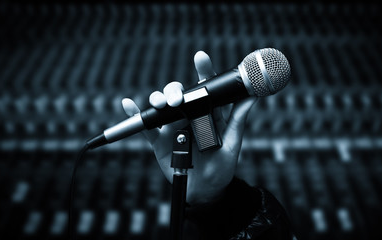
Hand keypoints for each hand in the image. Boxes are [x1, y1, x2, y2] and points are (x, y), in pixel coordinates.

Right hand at [121, 51, 256, 204]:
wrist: (207, 191)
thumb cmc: (222, 167)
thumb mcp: (232, 143)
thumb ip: (238, 119)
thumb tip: (252, 96)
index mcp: (208, 113)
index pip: (205, 88)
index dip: (203, 72)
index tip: (201, 58)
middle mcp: (189, 116)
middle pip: (178, 94)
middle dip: (175, 90)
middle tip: (177, 99)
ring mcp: (173, 127)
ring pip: (161, 106)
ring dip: (158, 100)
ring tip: (161, 105)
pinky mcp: (159, 141)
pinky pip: (145, 126)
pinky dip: (135, 114)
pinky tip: (129, 104)